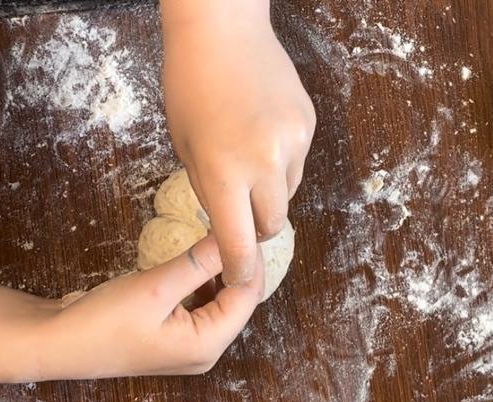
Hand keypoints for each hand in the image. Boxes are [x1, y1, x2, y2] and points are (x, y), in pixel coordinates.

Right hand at [0, 235, 262, 381]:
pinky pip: (200, 308)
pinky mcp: (173, 339)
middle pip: (238, 303)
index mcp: (208, 345)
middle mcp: (206, 352)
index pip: (247, 298)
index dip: (250, 260)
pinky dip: (201, 284)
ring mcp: (189, 348)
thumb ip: (198, 263)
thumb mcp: (155, 287)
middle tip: (233, 227)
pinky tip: (192, 262)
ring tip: (213, 239)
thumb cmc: (102, 322)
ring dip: (219, 273)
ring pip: (220, 304)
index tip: (247, 224)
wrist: (56, 344)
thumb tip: (232, 237)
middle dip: (237, 266)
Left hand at [161, 0, 315, 286]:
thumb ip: (211, 192)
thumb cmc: (190, 85)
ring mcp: (291, 144)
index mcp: (222, 172)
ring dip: (270, 194)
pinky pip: (298, 165)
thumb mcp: (185, 147)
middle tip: (240, 212)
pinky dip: (282, 163)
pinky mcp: (307, 127)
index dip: (240, 270)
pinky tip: (263, 134)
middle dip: (255, 228)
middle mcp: (263, 163)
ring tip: (250, 158)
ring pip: (287, 196)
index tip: (240, 282)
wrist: (222, 28)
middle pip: (271, 226)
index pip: (239, 243)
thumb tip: (231, 228)